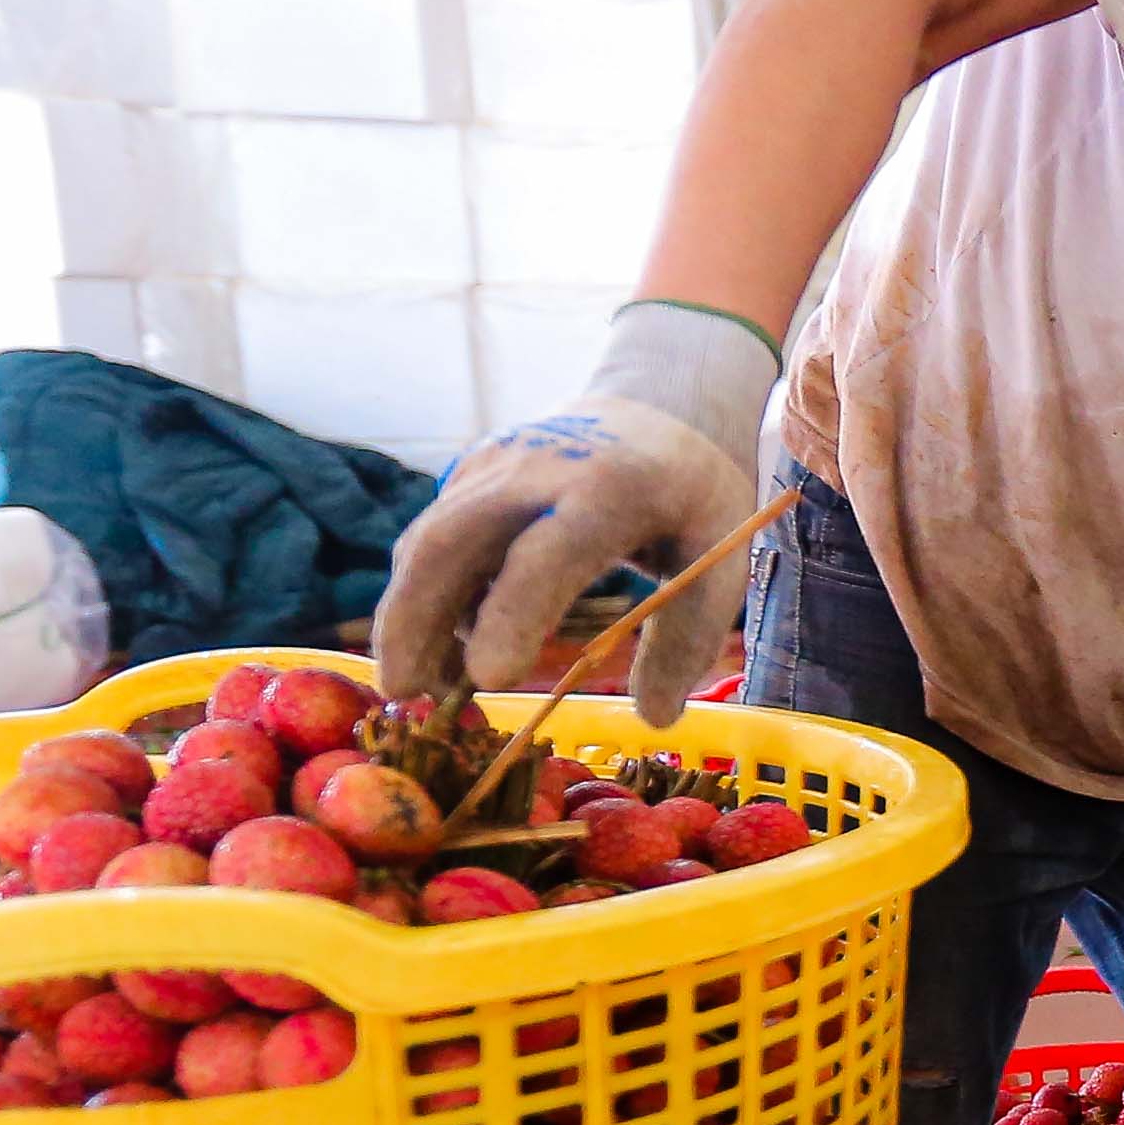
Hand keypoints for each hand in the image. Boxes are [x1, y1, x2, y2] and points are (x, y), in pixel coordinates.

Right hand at [375, 302, 778, 724]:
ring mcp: (495, 464)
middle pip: (451, 539)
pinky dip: (428, 594)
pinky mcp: (470, 472)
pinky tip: (446, 647)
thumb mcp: (719, 557)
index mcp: (610, 489)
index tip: (491, 677)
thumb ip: (688, 635)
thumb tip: (656, 717)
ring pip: (428, 539)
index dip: (514, 611)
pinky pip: (435, 536)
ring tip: (424, 684)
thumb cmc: (694, 496)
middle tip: (404, 692)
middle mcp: (537, 469)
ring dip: (410, 613)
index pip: (546, 551)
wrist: (662, 407)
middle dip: (414, 617)